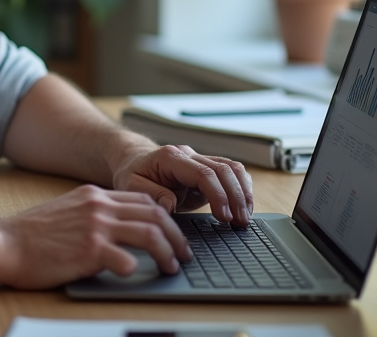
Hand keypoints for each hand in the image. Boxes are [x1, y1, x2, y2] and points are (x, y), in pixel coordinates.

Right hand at [0, 184, 192, 288]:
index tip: (173, 234)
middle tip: (183, 253)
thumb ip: (92, 214)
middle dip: (176, 235)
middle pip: (155, 213)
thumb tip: (117, 229)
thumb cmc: (31, 235)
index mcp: (94, 196)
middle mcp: (98, 207)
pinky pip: (126, 260)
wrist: (5, 244)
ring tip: (172, 266)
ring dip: (168, 252)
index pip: (144, 198)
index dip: (165, 217)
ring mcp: (95, 227)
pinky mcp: (89, 251)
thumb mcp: (66, 211)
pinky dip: (137, 269)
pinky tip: (137, 275)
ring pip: (150, 233)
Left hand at [111, 143, 253, 225]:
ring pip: (232, 168)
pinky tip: (244, 208)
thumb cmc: (132, 175)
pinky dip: (242, 188)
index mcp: (170, 158)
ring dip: (243, 192)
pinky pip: (232, 172)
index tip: (223, 217)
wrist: (134, 162)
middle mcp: (188, 154)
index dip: (218, 195)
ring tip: (245, 217)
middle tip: (240, 222)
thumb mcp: (131, 187)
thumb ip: (151, 195)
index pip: (203, 173)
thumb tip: (170, 205)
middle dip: (236, 197)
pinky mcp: (207, 169)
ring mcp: (200, 159)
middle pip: (223, 169)